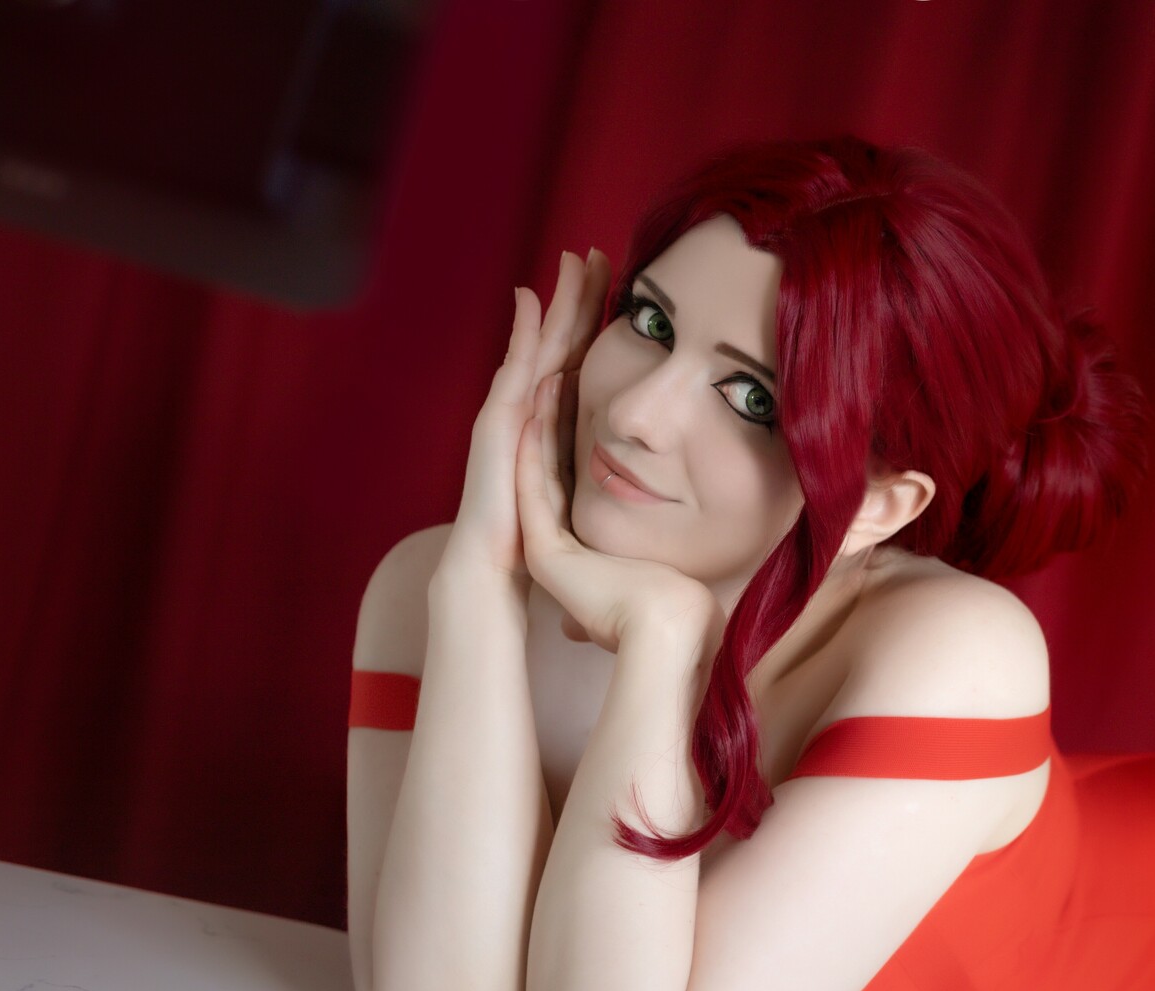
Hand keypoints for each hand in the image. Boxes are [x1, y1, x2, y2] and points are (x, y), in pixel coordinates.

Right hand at [441, 248, 608, 585]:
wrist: (495, 573)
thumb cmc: (549, 543)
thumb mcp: (593, 503)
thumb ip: (614, 485)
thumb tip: (658, 487)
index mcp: (558, 427)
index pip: (584, 364)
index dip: (599, 327)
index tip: (622, 287)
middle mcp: (532, 414)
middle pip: (561, 344)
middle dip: (578, 299)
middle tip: (596, 252)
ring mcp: (511, 416)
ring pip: (539, 347)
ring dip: (554, 304)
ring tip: (569, 261)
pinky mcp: (498, 426)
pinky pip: (515, 373)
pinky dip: (521, 337)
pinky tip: (529, 302)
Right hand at [516, 369, 722, 653]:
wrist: (672, 632)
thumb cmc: (685, 607)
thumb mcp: (673, 569)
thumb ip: (669, 562)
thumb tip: (692, 568)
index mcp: (589, 551)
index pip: (573, 480)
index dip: (571, 436)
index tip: (575, 394)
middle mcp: (562, 548)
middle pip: (549, 468)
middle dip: (551, 419)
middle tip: (551, 369)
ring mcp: (549, 550)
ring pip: (535, 472)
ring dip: (537, 424)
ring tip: (538, 374)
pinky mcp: (545, 554)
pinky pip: (532, 491)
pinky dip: (530, 452)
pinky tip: (528, 413)